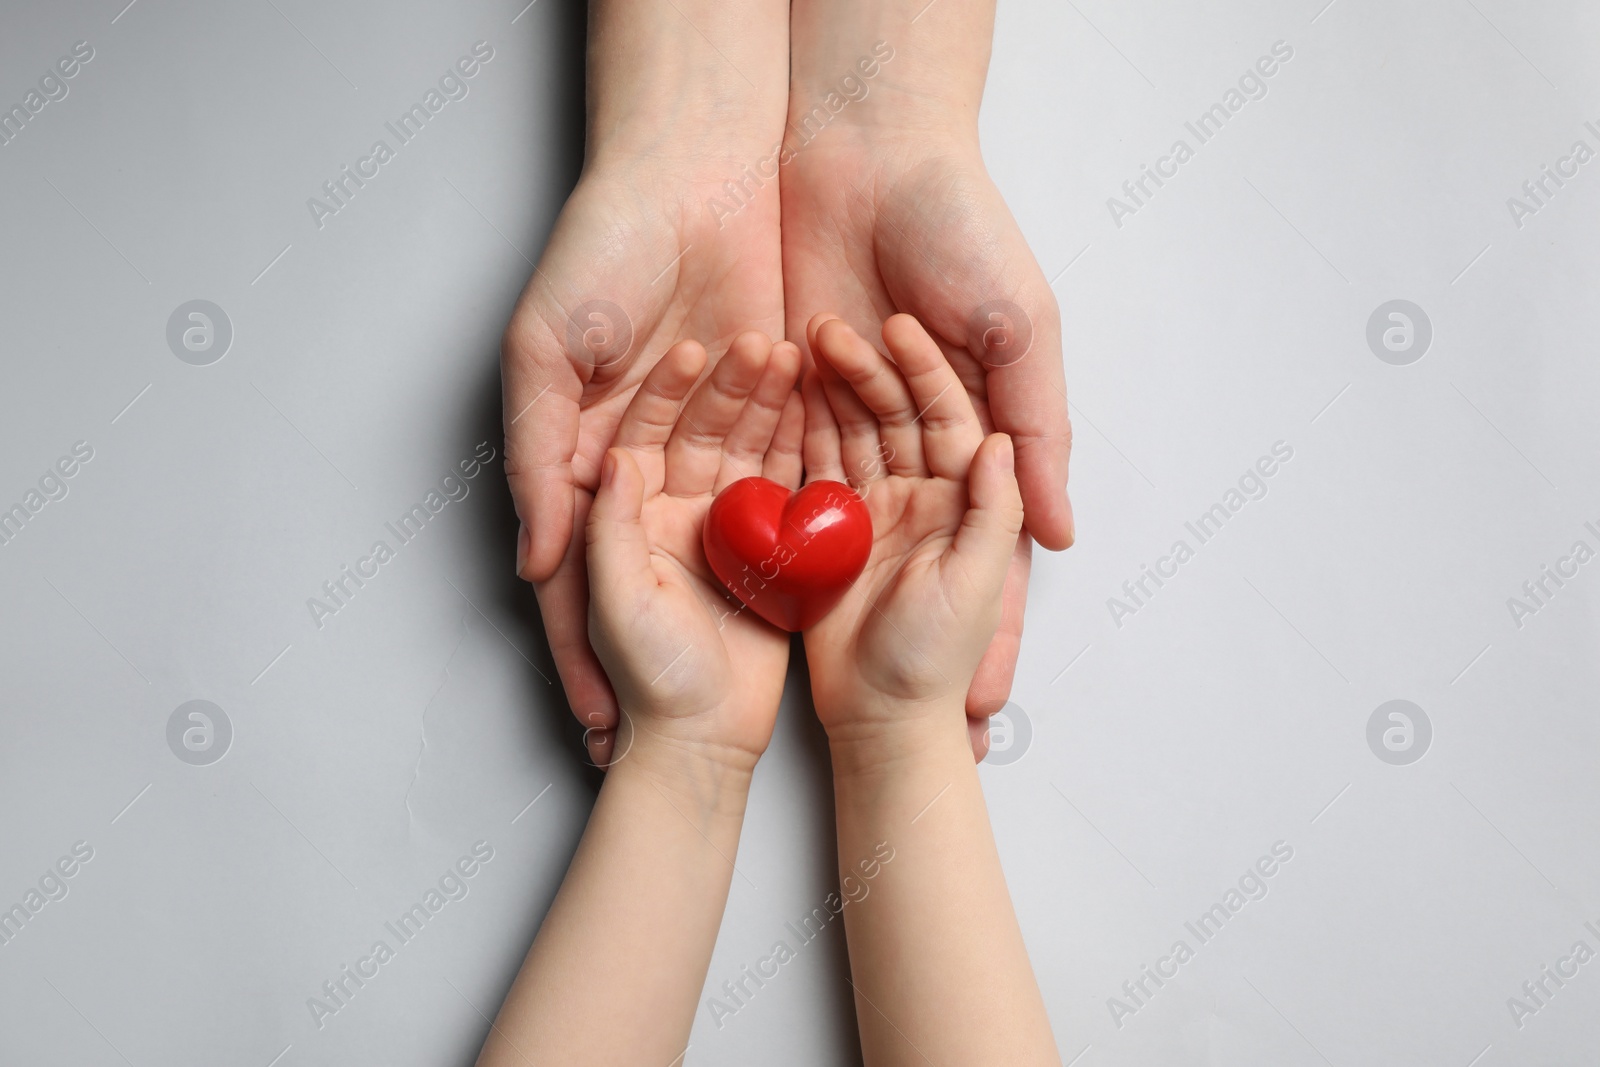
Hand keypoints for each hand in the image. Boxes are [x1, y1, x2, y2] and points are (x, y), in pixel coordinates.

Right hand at [502, 0, 788, 763]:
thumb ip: (540, 458)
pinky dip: (807, 541)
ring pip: (735, 545)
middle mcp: (655, 460)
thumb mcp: (546, 353)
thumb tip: (535, 564)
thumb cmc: (601, 247)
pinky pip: (796, 485)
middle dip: (682, 660)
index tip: (605, 733)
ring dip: (750, 612)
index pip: (585, 579)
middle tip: (696, 738)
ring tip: (768, 695)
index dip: (589, 656)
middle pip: (666, 580)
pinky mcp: (784, 410)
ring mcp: (721, 438)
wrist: (699, 162)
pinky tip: (822, 608)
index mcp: (590, 456)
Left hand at [585, 332, 803, 768]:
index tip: (692, 349)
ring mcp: (723, 528)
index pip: (642, 434)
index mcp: (629, 517)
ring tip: (796, 354)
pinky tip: (825, 404)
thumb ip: (610, 529)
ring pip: (747, 446)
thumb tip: (613, 457)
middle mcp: (673, 512)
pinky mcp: (766, 551)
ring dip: (769, 404)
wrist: (700, 747)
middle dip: (729, 386)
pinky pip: (785, 485)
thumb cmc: (650, 681)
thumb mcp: (620, 600)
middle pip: (701, 429)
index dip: (664, 390)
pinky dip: (802, 445)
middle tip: (762, 342)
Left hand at [781, 105, 1069, 753]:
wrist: (858, 153)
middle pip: (914, 569)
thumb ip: (1038, 429)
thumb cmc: (960, 229)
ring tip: (845, 692)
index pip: (988, 557)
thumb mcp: (1016, 328)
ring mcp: (846, 430)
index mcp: (978, 433)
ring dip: (845, 615)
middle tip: (915, 732)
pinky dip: (777, 547)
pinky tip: (777, 614)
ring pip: (847, 543)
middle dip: (912, 649)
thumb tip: (1060, 531)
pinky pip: (782, 485)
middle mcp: (912, 445)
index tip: (985, 711)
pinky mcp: (786, 406)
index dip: (989, 633)